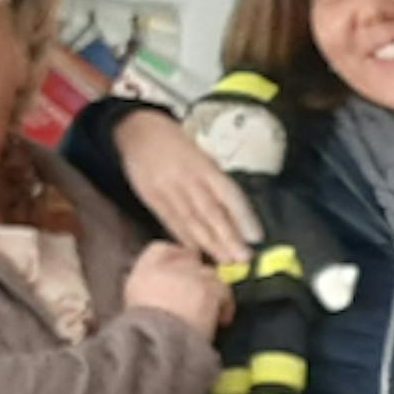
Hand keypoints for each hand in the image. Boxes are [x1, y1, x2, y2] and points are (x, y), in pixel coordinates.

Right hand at [113, 108, 259, 263]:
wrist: (137, 131)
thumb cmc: (177, 144)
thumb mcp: (201, 154)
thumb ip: (216, 181)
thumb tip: (237, 213)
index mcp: (204, 165)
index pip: (229, 193)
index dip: (243, 216)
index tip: (256, 236)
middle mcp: (187, 179)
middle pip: (211, 212)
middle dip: (228, 238)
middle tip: (242, 259)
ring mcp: (167, 190)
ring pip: (192, 222)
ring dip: (209, 245)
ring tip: (225, 262)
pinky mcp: (151, 199)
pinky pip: (171, 222)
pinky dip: (185, 240)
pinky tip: (197, 254)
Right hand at [125, 241, 225, 334]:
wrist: (157, 346)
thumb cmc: (145, 333)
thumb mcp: (135, 306)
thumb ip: (149, 289)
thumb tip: (159, 287)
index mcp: (143, 272)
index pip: (161, 248)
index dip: (176, 257)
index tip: (185, 272)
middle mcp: (166, 267)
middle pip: (191, 260)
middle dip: (198, 278)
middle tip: (200, 298)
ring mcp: (189, 276)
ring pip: (210, 275)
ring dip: (213, 292)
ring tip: (211, 313)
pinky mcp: (208, 289)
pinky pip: (224, 291)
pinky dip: (225, 306)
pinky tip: (221, 321)